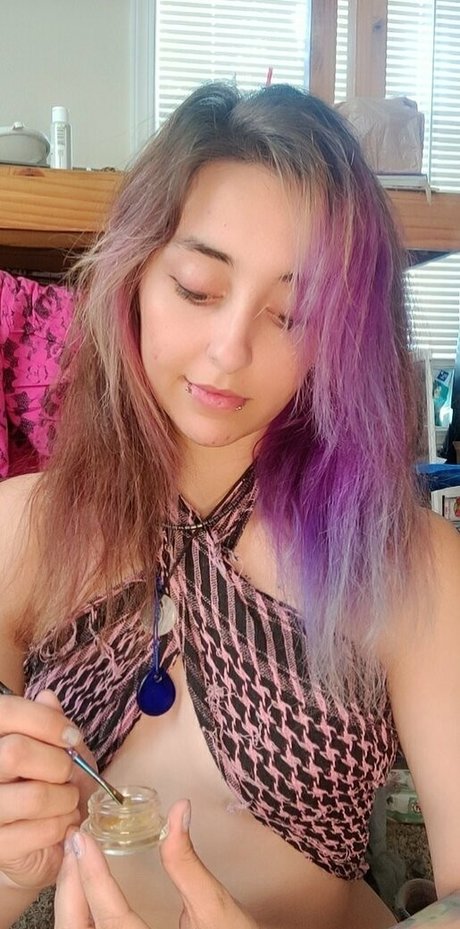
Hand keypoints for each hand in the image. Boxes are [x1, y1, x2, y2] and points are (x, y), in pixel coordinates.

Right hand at [0, 689, 90, 889]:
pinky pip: (41, 830)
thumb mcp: (55, 747)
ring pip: (34, 795)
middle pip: (16, 752)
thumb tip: (47, 698)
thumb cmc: (48, 783)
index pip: (5, 712)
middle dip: (58, 764)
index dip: (45, 721)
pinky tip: (61, 824)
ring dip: (66, 799)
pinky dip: (63, 826)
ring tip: (68, 801)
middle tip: (68, 774)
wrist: (39, 841)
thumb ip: (50, 722)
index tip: (70, 736)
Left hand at [55, 799, 258, 928]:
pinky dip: (81, 918)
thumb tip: (178, 812)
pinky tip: (86, 894)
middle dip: (72, 887)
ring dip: (73, 903)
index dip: (91, 876)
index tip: (81, 839)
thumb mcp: (215, 910)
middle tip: (75, 845)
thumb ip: (187, 864)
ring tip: (78, 862)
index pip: (109, 919)